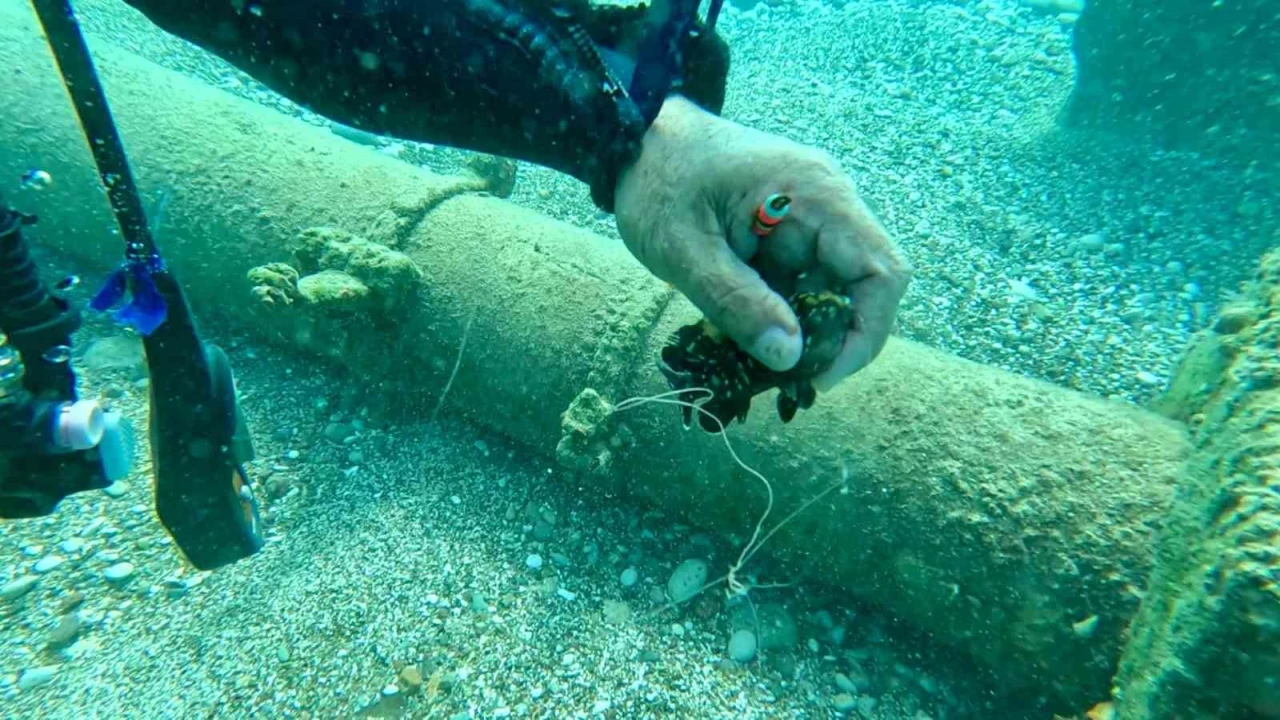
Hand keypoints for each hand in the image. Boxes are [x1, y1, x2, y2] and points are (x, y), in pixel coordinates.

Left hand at [614, 96, 911, 389]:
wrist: (633, 140)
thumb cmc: (657, 179)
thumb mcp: (683, 248)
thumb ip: (736, 302)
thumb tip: (790, 358)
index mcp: (816, 196)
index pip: (882, 272)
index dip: (865, 332)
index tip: (818, 374)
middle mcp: (826, 206)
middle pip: (860, 290)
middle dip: (825, 342)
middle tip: (776, 378)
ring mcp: (808, 220)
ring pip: (828, 294)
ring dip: (797, 335)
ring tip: (751, 365)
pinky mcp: (787, 236)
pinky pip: (799, 286)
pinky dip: (777, 318)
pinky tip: (741, 337)